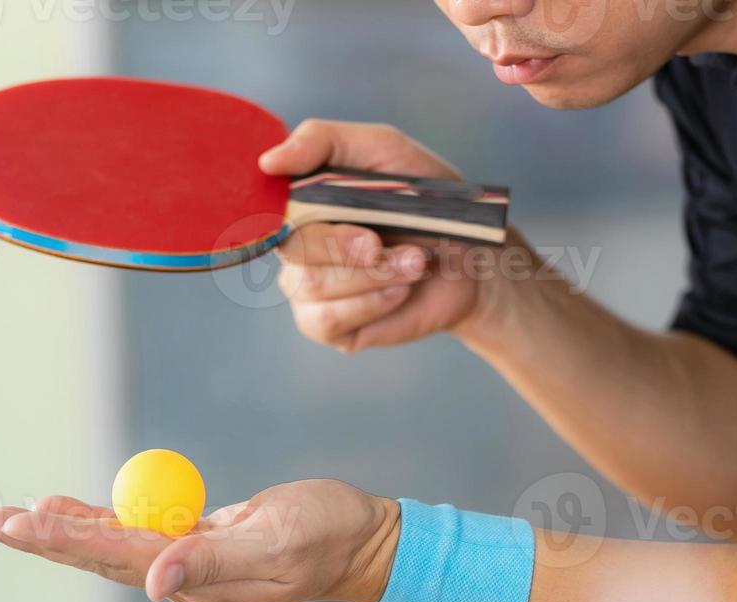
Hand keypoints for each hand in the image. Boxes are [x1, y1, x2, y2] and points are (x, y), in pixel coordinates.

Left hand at [0, 480, 400, 601]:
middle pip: (95, 555)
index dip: (61, 539)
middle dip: (40, 539)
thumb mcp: (276, 543)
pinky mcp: (195, 541)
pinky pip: (134, 530)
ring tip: (13, 516)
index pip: (112, 557)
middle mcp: (179, 576)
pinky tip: (66, 508)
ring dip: (59, 530)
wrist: (364, 541)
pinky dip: (96, 518)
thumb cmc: (328, 538)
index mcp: (193, 578)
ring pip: (107, 544)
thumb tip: (155, 585)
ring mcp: (186, 560)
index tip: (18, 522)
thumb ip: (213, 561)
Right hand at [260, 120, 510, 352]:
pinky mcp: (325, 324)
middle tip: (382, 242)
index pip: (263, 201)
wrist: (474, 262)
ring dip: (372, 273)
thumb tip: (268, 162)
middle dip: (343, 245)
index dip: (279, 206)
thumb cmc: (427, 201)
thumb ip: (322, 141)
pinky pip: (326, 318)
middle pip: (289, 246)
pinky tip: (399, 292)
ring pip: (310, 283)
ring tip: (413, 264)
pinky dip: (371, 302)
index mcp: (299, 199)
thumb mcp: (383, 150)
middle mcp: (294, 243)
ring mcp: (305, 287)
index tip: (311, 204)